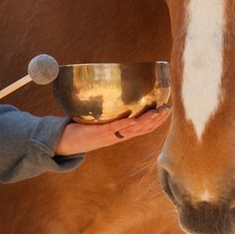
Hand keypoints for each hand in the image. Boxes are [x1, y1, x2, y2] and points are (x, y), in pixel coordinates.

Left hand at [56, 105, 170, 154]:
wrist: (66, 142)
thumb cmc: (82, 129)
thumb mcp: (100, 120)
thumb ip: (109, 110)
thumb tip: (114, 90)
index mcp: (121, 133)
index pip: (144, 127)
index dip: (158, 119)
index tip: (168, 108)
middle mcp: (119, 136)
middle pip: (143, 129)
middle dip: (157, 119)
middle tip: (168, 108)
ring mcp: (109, 136)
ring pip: (132, 130)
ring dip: (145, 122)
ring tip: (156, 112)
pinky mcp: (98, 134)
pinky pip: (114, 130)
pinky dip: (124, 125)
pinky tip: (133, 120)